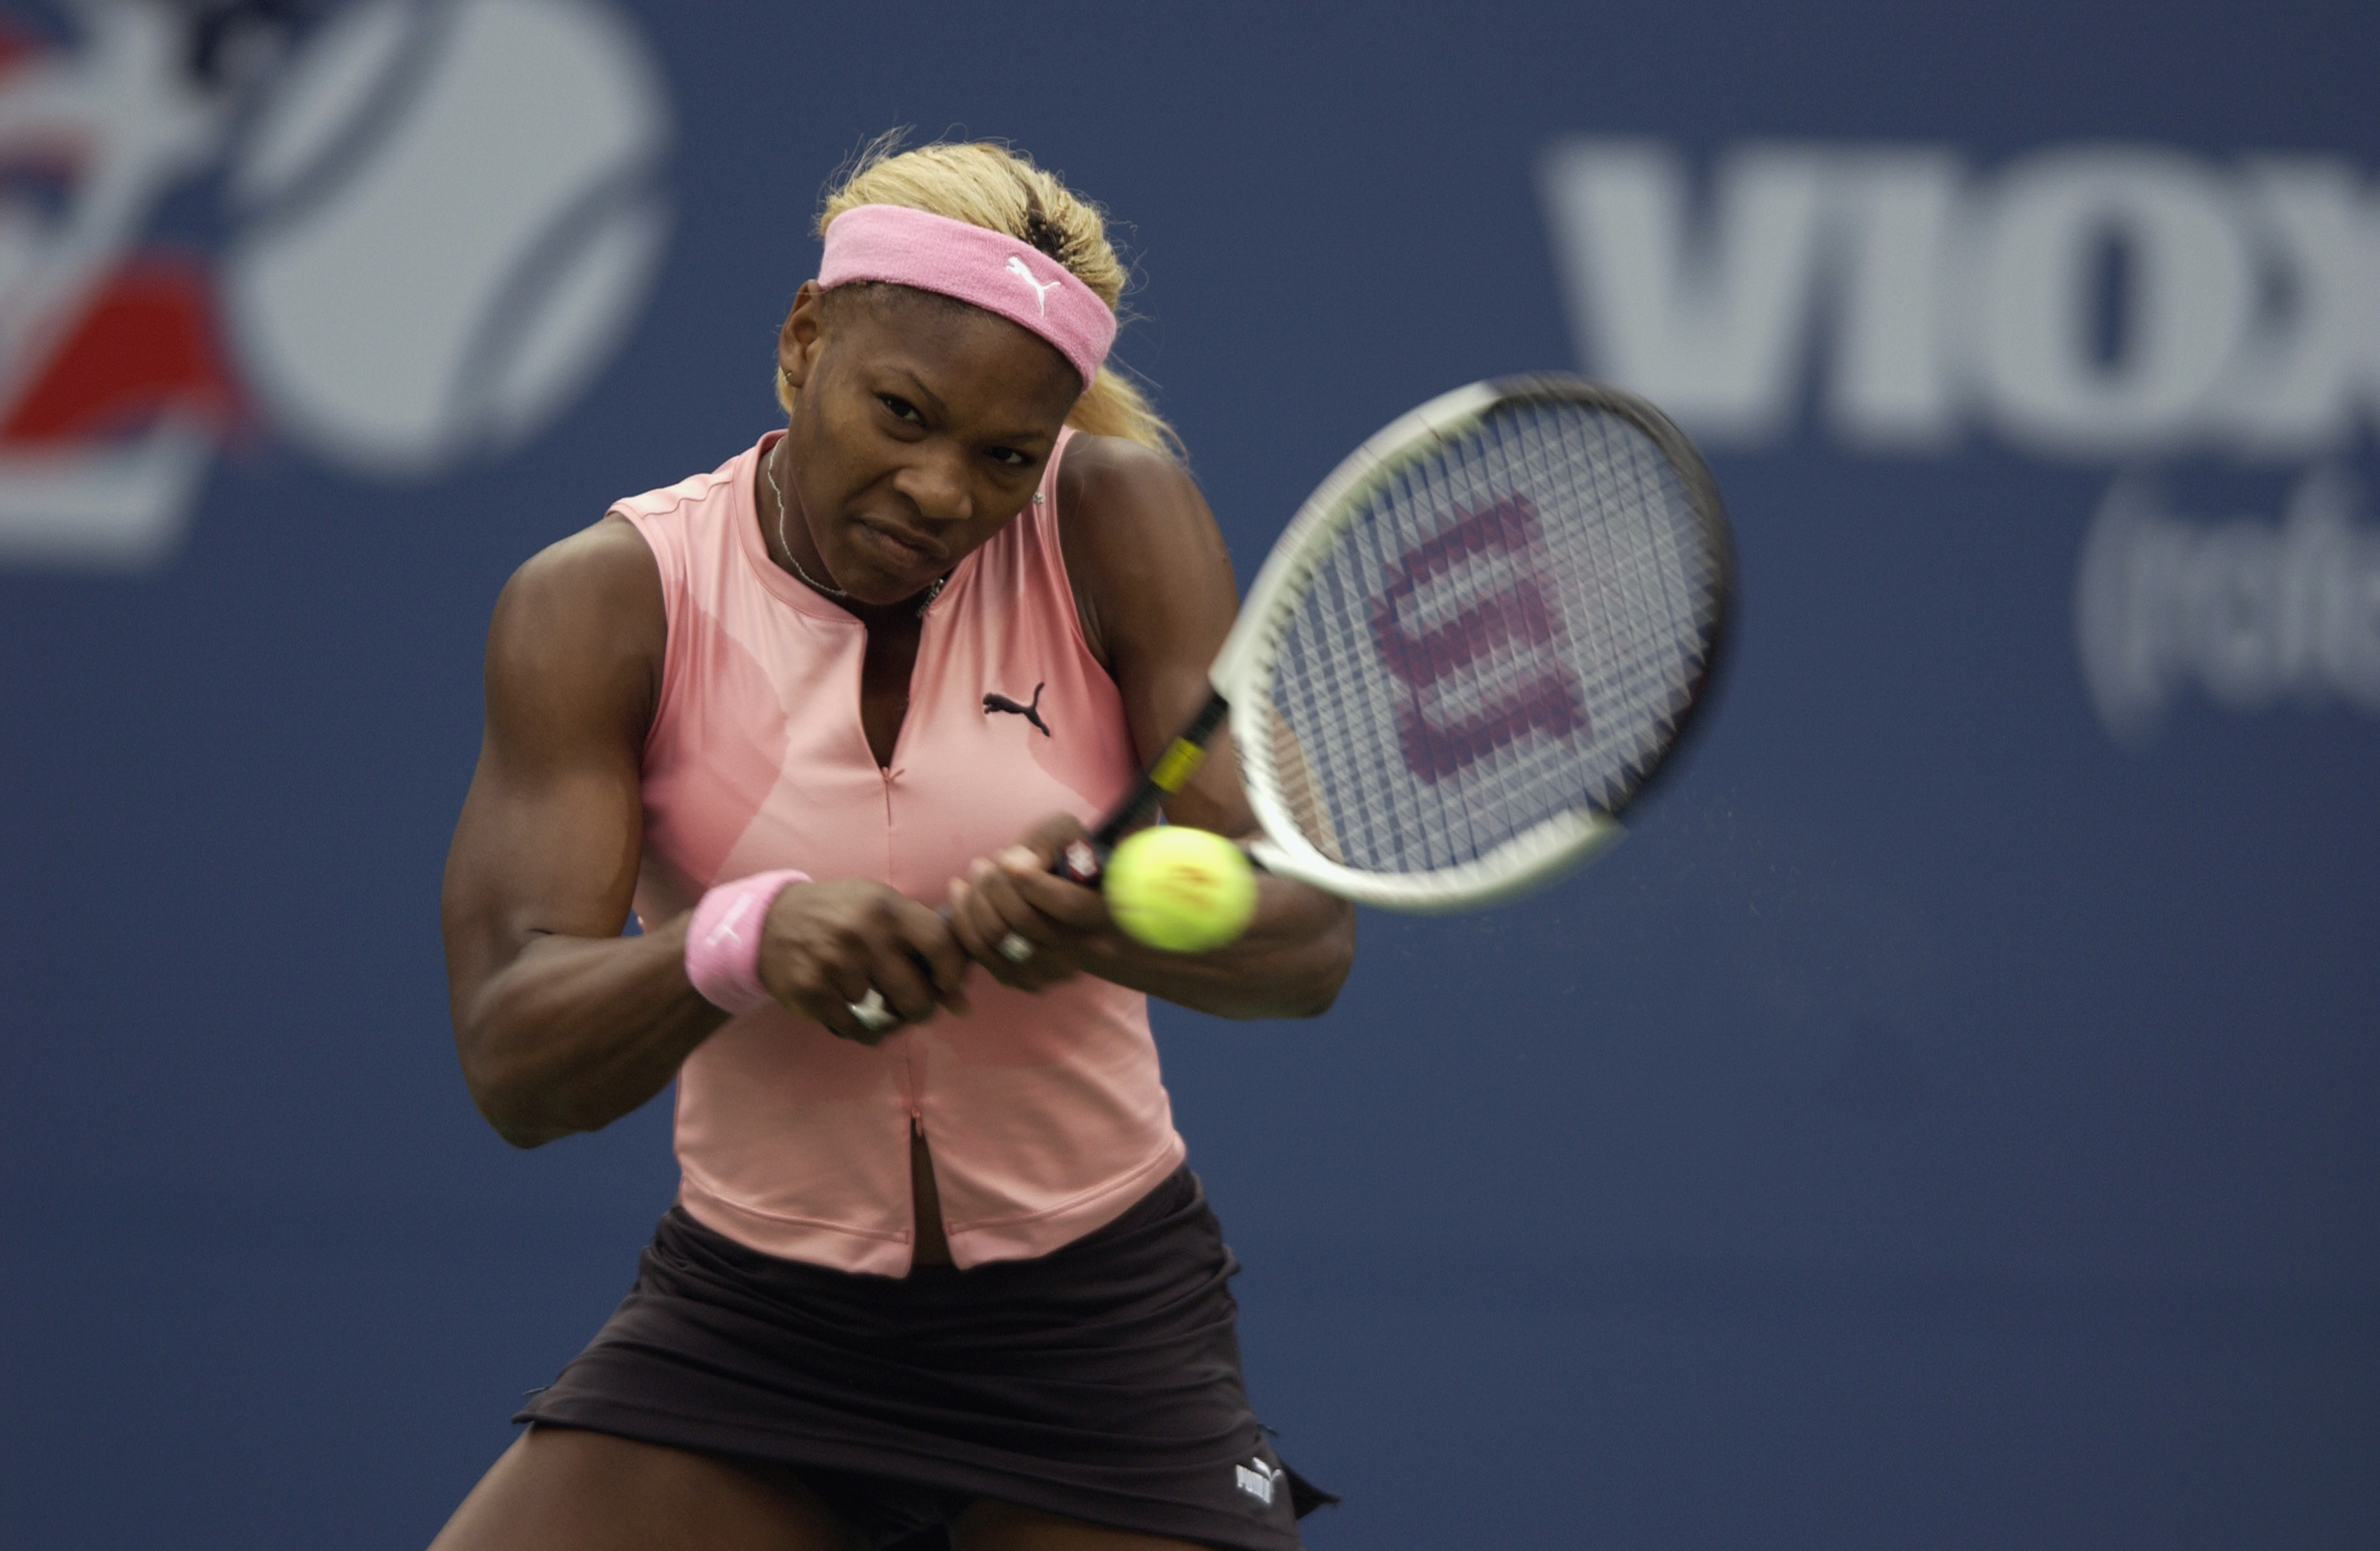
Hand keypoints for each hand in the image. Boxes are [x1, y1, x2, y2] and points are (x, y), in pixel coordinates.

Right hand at [757, 879, 969, 1043]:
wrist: (769, 921)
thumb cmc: (839, 914)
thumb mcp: (879, 910)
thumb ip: (921, 945)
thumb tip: (963, 1003)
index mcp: (886, 908)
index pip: (940, 944)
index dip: (952, 972)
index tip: (947, 984)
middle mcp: (862, 934)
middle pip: (916, 994)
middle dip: (920, 1008)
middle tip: (911, 1004)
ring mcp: (834, 964)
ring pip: (882, 1012)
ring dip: (879, 1010)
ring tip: (862, 988)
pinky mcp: (811, 991)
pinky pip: (853, 1027)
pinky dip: (857, 1027)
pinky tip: (849, 1008)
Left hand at [945, 813, 1117, 992]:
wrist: (1055, 893)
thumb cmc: (1060, 856)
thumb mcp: (1063, 832)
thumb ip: (1047, 839)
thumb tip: (1017, 863)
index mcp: (1102, 911)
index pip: (1067, 904)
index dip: (1031, 882)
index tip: (1004, 857)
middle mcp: (1082, 950)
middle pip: (1025, 921)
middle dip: (994, 885)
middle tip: (984, 864)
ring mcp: (1050, 970)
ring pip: (998, 938)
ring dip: (975, 900)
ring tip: (976, 873)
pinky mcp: (1020, 979)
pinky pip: (980, 952)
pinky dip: (964, 920)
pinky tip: (963, 894)